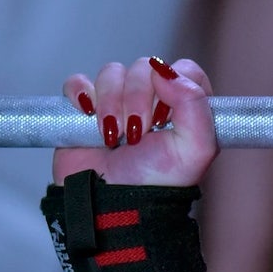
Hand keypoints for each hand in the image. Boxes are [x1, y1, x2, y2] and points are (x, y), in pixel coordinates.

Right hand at [54, 57, 217, 186]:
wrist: (110, 204)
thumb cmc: (154, 183)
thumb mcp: (194, 150)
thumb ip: (196, 104)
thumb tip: (165, 70)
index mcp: (182, 106)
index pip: (184, 69)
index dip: (173, 84)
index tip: (164, 116)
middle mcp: (150, 100)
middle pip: (143, 67)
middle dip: (136, 99)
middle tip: (135, 134)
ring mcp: (115, 102)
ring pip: (111, 73)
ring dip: (109, 103)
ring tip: (111, 136)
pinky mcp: (83, 108)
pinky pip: (77, 83)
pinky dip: (80, 95)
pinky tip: (87, 116)